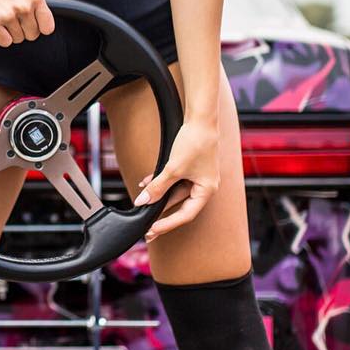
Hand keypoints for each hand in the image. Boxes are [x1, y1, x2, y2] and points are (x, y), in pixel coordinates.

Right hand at [0, 0, 54, 47]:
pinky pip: (4, 42)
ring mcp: (7, 15)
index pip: (48, 27)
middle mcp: (23, 6)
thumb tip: (48, 7)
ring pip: (17, 39)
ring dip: (9, 32)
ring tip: (2, 17)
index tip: (33, 24)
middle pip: (32, 35)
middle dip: (23, 30)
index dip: (40, 27)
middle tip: (13, 19)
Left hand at [133, 117, 219, 240]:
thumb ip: (158, 187)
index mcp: (206, 190)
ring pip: (175, 191)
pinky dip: (161, 181)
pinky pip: (174, 179)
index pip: (186, 214)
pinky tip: (146, 182)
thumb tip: (143, 201)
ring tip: (143, 201)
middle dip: (162, 213)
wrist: (200, 118)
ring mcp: (198, 176)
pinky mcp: (191, 166)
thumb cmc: (195, 142)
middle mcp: (204, 185)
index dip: (168, 223)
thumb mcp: (173, 168)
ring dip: (159, 194)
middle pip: (180, 204)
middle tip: (148, 227)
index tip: (153, 230)